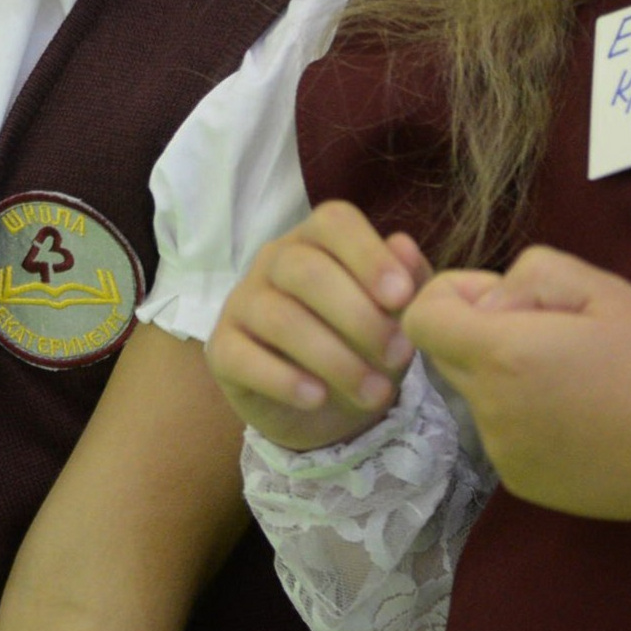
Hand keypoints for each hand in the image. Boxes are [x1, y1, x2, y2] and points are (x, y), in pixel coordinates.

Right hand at [206, 202, 431, 452]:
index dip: (368, 255)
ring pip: (280, 318)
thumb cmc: (362, 343)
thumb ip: (408, 279)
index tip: (402, 297)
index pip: (333, 222)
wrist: (325, 408)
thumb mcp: (397, 316)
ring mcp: (242, 303)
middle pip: (305, 270)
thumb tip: (404, 247)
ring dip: (334, 360)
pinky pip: (243, 357)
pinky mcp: (222, 349)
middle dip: (359, 317)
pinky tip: (318, 398)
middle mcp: (273, 261)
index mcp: (317, 240)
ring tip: (375, 394)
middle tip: (399, 356)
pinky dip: (284, 380)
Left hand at [404, 246, 630, 532]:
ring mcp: (502, 452)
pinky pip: (502, 431)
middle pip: (448, 354)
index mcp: (503, 355)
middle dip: (483, 330)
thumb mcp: (601, 286)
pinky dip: (524, 415)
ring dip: (506, 374)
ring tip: (576, 377)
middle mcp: (490, 409)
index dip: (452, 295)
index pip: (421, 318)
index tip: (503, 297)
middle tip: (552, 331)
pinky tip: (580, 415)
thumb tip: (491, 306)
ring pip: (477, 393)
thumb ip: (527, 275)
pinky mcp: (521, 482)